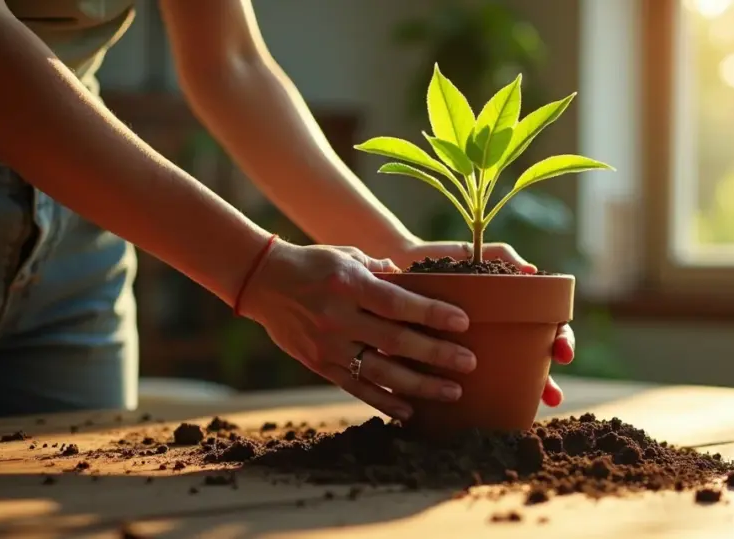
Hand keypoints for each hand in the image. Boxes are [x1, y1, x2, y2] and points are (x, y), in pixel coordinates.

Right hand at [240, 241, 478, 420]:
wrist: (263, 282)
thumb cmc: (314, 264)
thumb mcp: (348, 256)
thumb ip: (382, 271)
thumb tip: (416, 286)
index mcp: (349, 284)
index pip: (398, 303)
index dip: (432, 314)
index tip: (463, 322)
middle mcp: (338, 318)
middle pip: (396, 342)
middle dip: (436, 354)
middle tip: (469, 362)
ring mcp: (328, 345)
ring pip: (381, 371)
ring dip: (420, 385)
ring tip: (452, 392)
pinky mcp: (320, 365)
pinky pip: (357, 388)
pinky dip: (385, 401)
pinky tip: (410, 410)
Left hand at [390, 240, 575, 407]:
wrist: (399, 266)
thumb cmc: (443, 258)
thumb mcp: (474, 254)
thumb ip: (503, 256)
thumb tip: (532, 271)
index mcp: (513, 308)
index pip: (549, 327)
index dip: (562, 340)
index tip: (563, 353)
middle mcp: (499, 332)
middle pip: (534, 360)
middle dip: (548, 381)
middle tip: (553, 396)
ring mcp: (476, 348)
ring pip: (507, 377)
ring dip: (523, 395)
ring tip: (531, 407)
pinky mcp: (448, 360)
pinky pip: (469, 383)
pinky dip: (479, 398)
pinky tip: (484, 409)